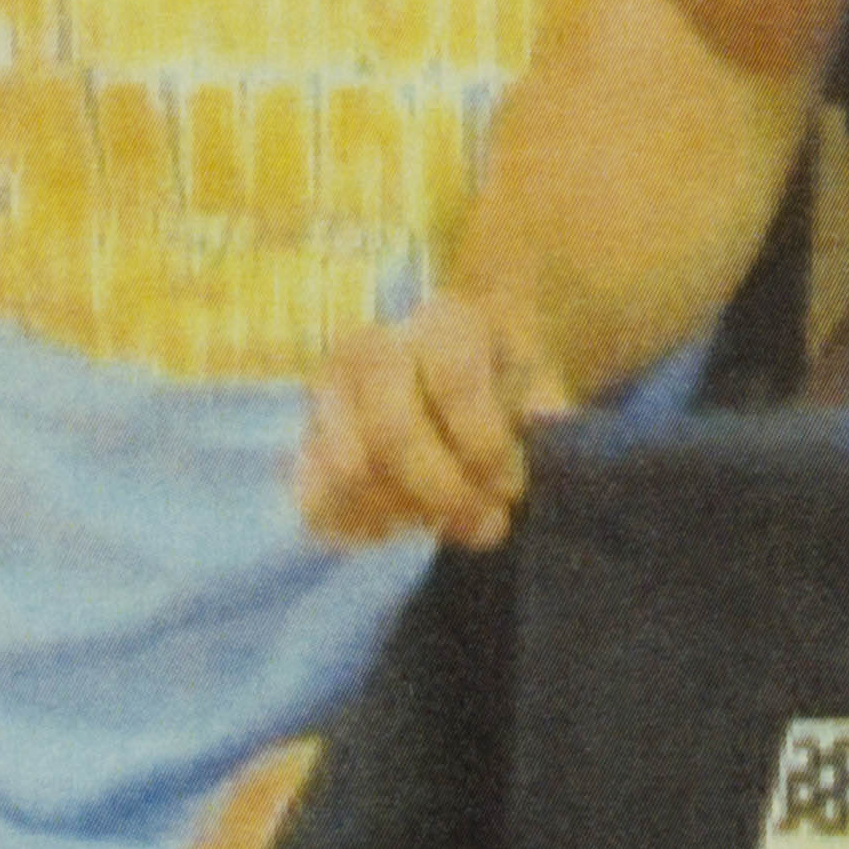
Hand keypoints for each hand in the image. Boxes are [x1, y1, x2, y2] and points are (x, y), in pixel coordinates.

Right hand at [296, 283, 569, 551]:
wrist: (453, 368)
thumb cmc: (503, 376)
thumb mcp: (539, 377)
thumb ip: (542, 401)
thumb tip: (544, 422)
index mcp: (442, 321)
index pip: (454, 382)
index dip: (485, 445)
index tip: (512, 487)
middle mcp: (373, 347)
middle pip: (392, 434)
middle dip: (444, 492)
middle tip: (488, 525)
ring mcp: (327, 393)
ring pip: (350, 472)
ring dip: (405, 512)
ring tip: (451, 524)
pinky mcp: (304, 440)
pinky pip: (315, 499)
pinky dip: (358, 526)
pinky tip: (401, 528)